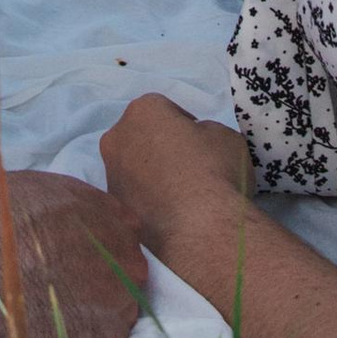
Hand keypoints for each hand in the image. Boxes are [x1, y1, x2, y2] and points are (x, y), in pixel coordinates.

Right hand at [0, 170, 146, 337]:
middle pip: (123, 286)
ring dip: (85, 325)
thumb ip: (81, 211)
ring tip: (45, 320)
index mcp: (120, 224)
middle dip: (96, 294)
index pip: (121, 247)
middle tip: (57, 298)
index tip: (71, 270)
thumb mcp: (49, 189)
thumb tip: (81, 227)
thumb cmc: (0, 215)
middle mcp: (130, 265)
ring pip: (111, 322)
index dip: (96, 261)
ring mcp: (120, 308)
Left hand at [100, 95, 251, 265]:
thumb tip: (194, 143)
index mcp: (143, 110)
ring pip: (134, 169)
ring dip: (153, 177)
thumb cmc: (214, 170)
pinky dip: (149, 202)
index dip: (186, 127)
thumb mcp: (225, 136)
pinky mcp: (114, 210)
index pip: (166, 110)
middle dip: (161, 149)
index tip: (201, 145)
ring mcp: (111, 175)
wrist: (199, 227)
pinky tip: (172, 214)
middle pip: (142, 138)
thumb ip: (204, 132)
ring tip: (182, 197)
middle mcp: (117, 138)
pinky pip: (135, 197)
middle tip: (189, 169)